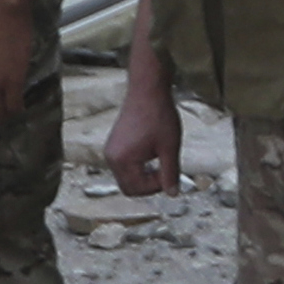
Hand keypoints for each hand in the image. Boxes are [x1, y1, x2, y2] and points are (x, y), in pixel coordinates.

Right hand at [101, 68, 180, 196]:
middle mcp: (111, 158)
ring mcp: (110, 150)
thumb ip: (171, 173)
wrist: (148, 89)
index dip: (156, 186)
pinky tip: (152, 152)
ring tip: (160, 157)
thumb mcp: (170, 146)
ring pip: (127, 177)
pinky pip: (124, 165)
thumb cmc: (159, 115)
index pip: (136, 189)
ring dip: (144, 174)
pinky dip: (138, 166)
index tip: (170, 173)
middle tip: (166, 170)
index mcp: (122, 161)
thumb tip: (173, 194)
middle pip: (129, 187)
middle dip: (148, 184)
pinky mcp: (114, 144)